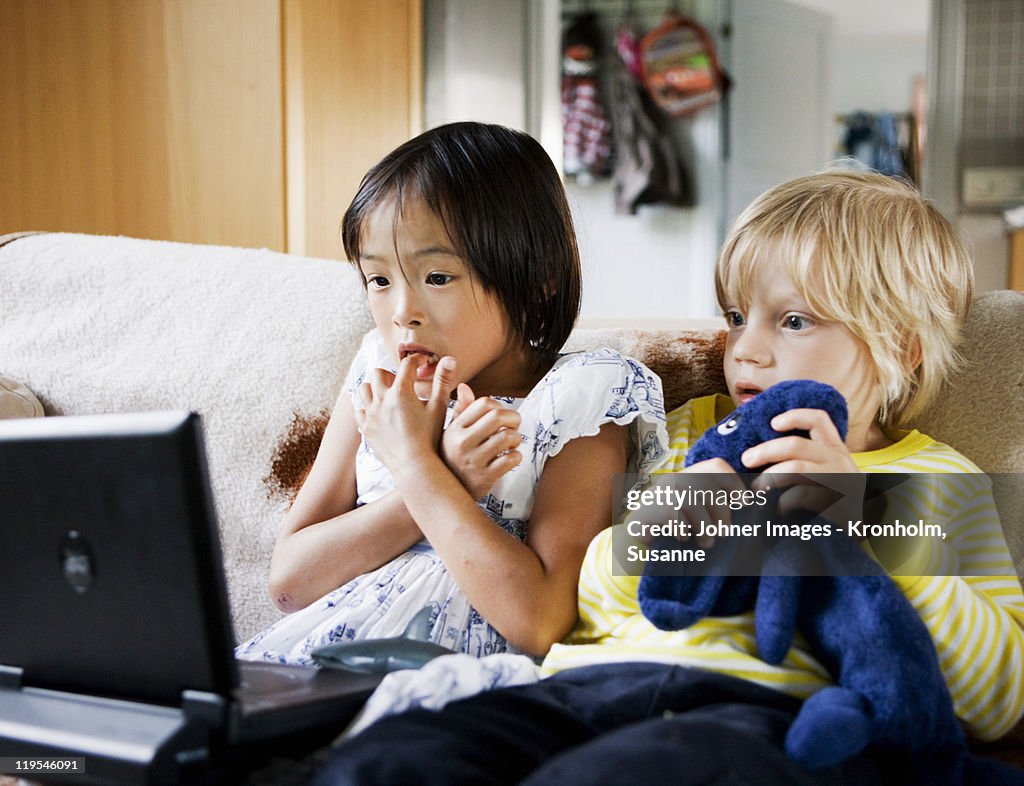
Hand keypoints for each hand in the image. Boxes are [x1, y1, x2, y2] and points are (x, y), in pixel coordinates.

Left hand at [354, 354, 456, 471]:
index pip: (407, 364)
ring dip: (376, 388)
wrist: (414, 466)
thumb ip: (443, 381)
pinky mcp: (365, 428)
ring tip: (389, 396)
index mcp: (401, 391)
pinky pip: (360, 410)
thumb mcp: (440, 407)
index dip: (416, 360)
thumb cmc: (430, 437)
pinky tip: (380, 414)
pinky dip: (368, 408)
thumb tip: (449, 359)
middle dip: (391, 374)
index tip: (421, 363)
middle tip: (404, 383)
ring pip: (365, 389)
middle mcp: (382, 399)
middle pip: (379, 373)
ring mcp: (371, 414)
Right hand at [440, 382, 522, 499]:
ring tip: (512, 443)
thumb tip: (464, 387)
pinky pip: (511, 459)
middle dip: (514, 418)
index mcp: (455, 428)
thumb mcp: (450, 434)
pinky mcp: (485, 477)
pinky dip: (517, 456)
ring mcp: (474, 460)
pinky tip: (511, 457)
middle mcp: (463, 442)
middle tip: (515, 424)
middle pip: (498, 416)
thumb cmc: (451, 459)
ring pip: (508, 437)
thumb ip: (460, 411)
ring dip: (517, 438)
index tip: (501, 415)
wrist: (442, 494)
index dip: (499, 406)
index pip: (484, 403)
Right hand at [629, 460, 744, 548]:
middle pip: (708, 487)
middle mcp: (677, 478)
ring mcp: (663, 491)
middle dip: (721, 513)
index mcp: (691, 474)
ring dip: (704, 526)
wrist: (640, 529)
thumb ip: (716, 500)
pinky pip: (675, 516)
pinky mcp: (652, 507)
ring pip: (693, 502)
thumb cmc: (677, 520)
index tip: (742, 503)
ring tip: (706, 541)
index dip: (733, 483)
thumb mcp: (697, 505)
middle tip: (723, 532)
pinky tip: (683, 538)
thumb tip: (746, 502)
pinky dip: (683, 530)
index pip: (716, 466)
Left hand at [744, 408, 863, 522]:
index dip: (795, 416)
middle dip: (765, 451)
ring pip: (796, 468)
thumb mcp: (825, 470)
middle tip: (746, 460)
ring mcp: (839, 480)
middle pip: (796, 445)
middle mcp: (838, 459)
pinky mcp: (837, 502)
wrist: (861, 527)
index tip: (772, 423)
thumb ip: (803, 457)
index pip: (819, 419)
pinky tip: (777, 508)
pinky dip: (783, 501)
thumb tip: (761, 451)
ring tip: (756, 487)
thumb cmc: (834, 496)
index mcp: (834, 448)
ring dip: (769, 476)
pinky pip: (801, 495)